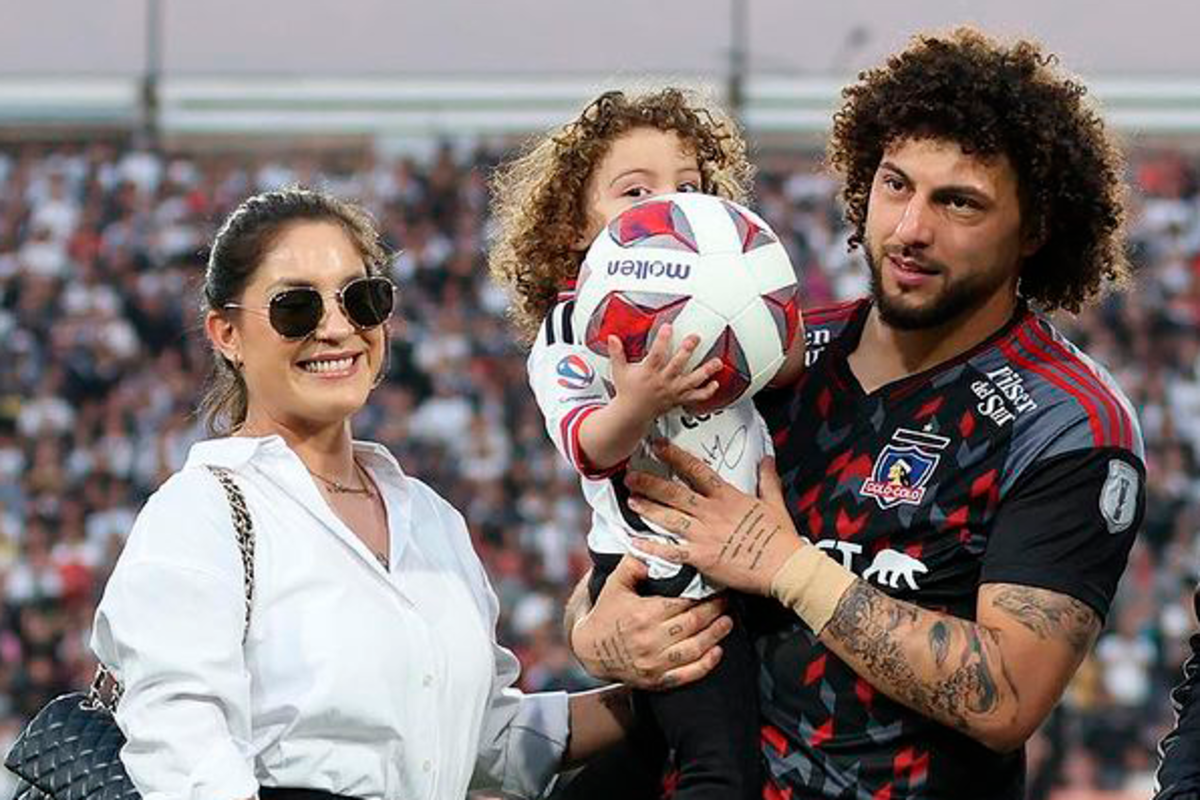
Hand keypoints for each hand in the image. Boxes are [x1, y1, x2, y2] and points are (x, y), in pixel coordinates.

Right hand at [571, 554, 732, 689]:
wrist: (590, 650)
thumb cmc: (605, 613)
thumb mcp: (613, 585)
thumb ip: (631, 565)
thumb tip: (650, 552)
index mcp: (643, 614)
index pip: (683, 602)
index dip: (703, 594)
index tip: (715, 586)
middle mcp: (651, 640)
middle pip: (693, 623)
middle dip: (714, 610)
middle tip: (726, 600)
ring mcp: (655, 663)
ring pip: (695, 648)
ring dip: (716, 635)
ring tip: (727, 622)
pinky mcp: (657, 680)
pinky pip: (687, 675)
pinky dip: (706, 665)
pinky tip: (717, 652)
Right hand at [608, 324, 721, 421]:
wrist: (633, 414)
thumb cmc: (628, 392)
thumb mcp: (619, 370)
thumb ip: (617, 353)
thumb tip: (612, 338)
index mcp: (649, 372)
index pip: (656, 354)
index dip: (662, 340)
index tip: (668, 327)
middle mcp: (663, 381)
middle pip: (677, 364)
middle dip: (687, 350)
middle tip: (695, 338)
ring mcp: (673, 391)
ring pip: (692, 381)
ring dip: (706, 371)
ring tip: (717, 362)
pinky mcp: (679, 399)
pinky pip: (695, 397)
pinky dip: (707, 392)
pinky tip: (716, 384)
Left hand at [624, 442, 802, 595]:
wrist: (785, 567)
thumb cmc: (781, 537)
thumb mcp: (775, 503)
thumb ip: (767, 479)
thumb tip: (766, 458)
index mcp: (728, 497)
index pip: (696, 471)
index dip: (675, 456)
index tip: (657, 446)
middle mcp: (712, 513)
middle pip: (675, 493)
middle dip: (650, 483)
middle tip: (631, 476)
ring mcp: (704, 535)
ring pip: (669, 518)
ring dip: (648, 509)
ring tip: (631, 500)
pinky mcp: (702, 558)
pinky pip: (672, 551)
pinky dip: (652, 547)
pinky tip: (636, 542)